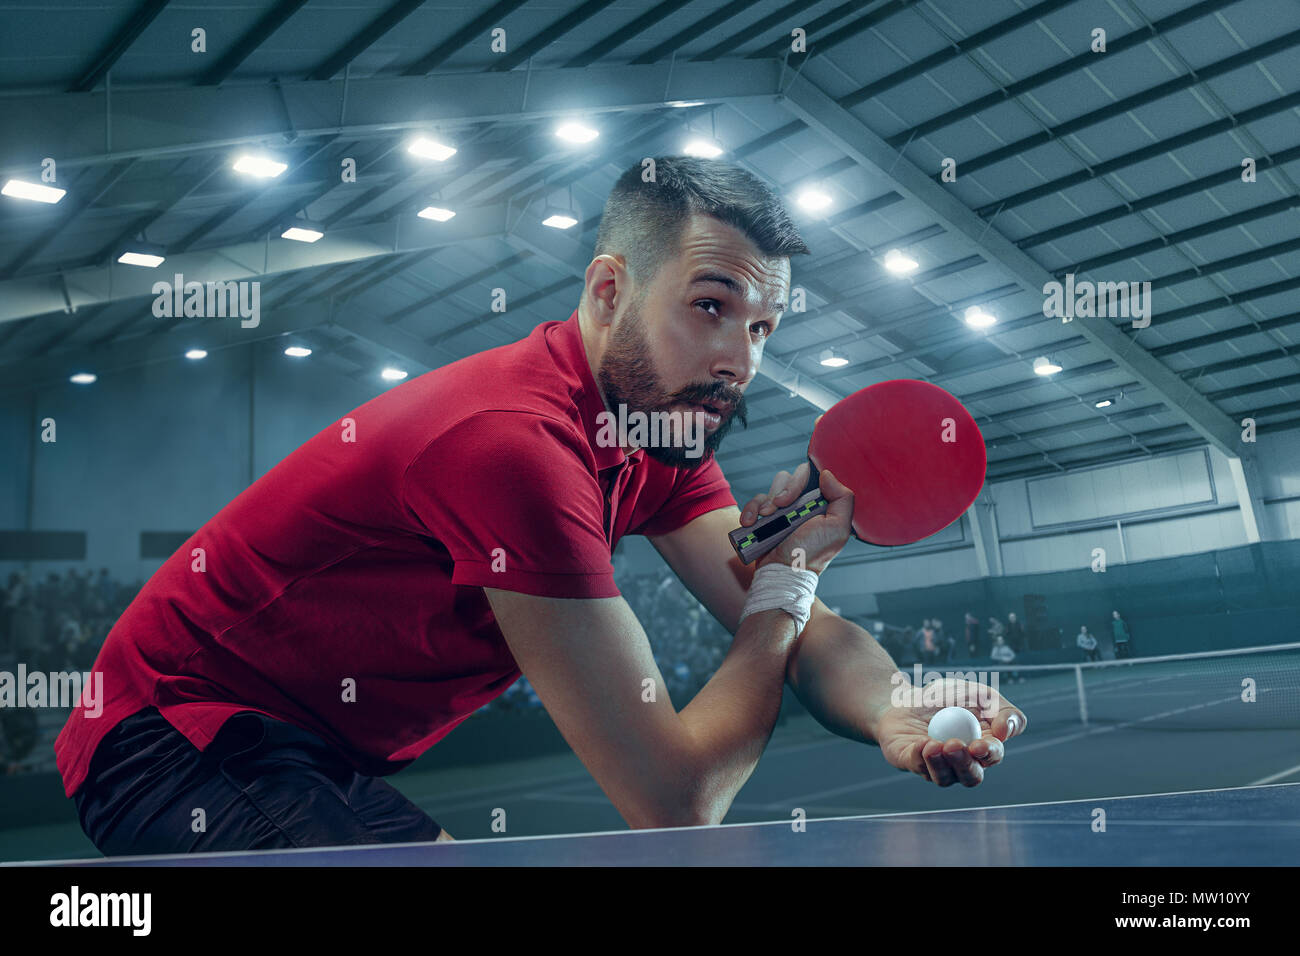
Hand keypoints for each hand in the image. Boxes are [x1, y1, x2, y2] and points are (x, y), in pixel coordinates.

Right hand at [739, 460, 853, 573]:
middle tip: (780, 507)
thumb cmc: (811, 554)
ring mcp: (782, 511)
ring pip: (771, 488)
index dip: (800, 481)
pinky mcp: (765, 518)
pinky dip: (750, 509)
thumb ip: (842, 498)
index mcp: (820, 504)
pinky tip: (750, 522)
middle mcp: (802, 504)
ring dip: (766, 501)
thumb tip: (826, 474)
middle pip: (789, 478)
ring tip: (765, 517)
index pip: (810, 476)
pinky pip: (755, 502)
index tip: (794, 496)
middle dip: (783, 490)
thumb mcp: (837, 528)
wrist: (783, 572)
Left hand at [872, 678, 1026, 786]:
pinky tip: (921, 743)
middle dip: (964, 764)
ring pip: (944, 778)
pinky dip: (919, 756)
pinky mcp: (910, 761)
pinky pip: (916, 766)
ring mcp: (935, 767)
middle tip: (955, 745)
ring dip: (940, 763)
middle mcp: (961, 763)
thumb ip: (1003, 710)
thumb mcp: (981, 694)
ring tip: (934, 744)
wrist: (908, 695)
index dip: (989, 753)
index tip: (979, 745)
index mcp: (982, 747)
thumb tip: (1004, 733)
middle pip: (970, 776)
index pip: (993, 756)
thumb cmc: (949, 696)